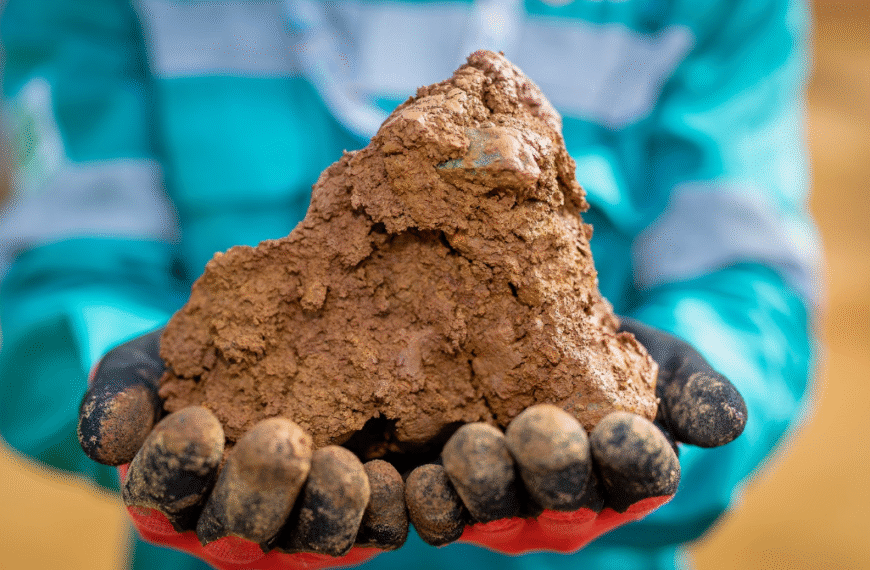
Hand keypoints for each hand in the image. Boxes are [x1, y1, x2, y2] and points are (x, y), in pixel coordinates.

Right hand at [78, 329, 393, 569]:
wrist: (267, 350)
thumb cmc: (193, 363)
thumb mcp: (145, 365)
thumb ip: (119, 395)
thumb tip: (112, 439)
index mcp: (175, 496)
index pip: (165, 494)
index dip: (176, 466)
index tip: (196, 421)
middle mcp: (233, 526)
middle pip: (241, 531)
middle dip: (259, 493)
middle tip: (279, 441)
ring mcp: (298, 528)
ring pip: (315, 540)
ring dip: (329, 508)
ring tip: (342, 463)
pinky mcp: (359, 517)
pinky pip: (377, 528)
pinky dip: (387, 508)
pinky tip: (395, 473)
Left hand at [413, 317, 747, 553]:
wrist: (554, 352)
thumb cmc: (623, 363)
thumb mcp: (670, 367)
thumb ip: (697, 394)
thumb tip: (726, 424)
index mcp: (628, 478)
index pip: (639, 477)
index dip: (632, 459)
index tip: (624, 429)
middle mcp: (569, 505)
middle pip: (561, 501)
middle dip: (551, 470)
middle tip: (538, 430)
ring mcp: (508, 504)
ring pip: (492, 511)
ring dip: (479, 485)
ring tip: (469, 446)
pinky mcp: (453, 491)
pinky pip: (436, 506)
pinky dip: (422, 494)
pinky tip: (407, 470)